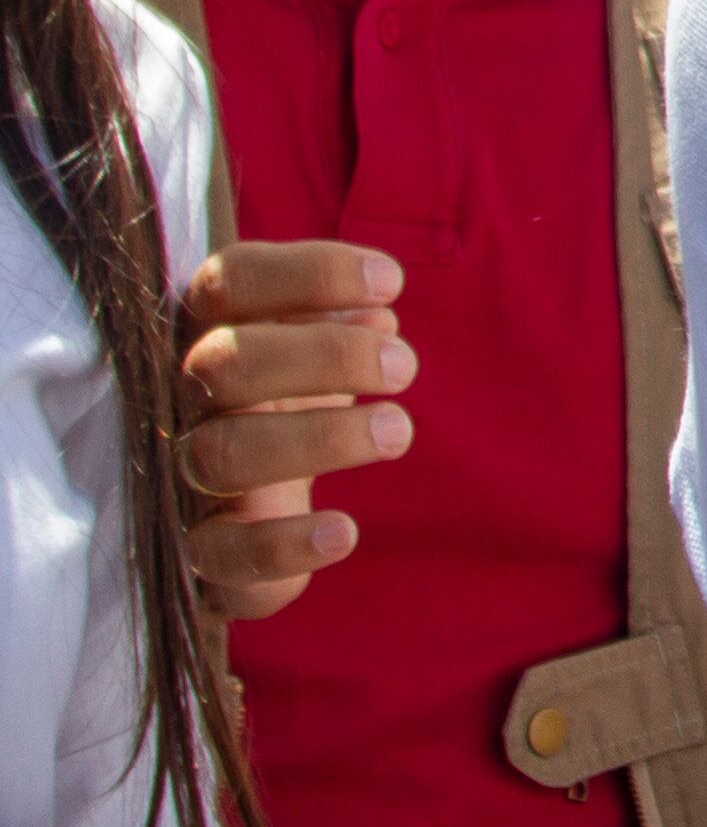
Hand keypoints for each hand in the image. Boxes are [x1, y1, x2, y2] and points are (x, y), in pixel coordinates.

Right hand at [180, 241, 414, 618]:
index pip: (230, 281)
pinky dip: (284, 545)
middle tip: (404, 366)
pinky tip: (344, 531)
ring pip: (223, 452)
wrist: (237, 521)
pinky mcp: (201, 553)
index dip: (309, 272)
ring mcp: (183, 477)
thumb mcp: (310, 359)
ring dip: (322, 438)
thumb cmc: (283, 410)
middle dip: (326, 355)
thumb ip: (336, 326)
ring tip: (398, 430)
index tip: (391, 282)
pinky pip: (224, 554)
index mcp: (209, 336)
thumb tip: (377, 308)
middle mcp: (182, 402)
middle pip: (224, 363)